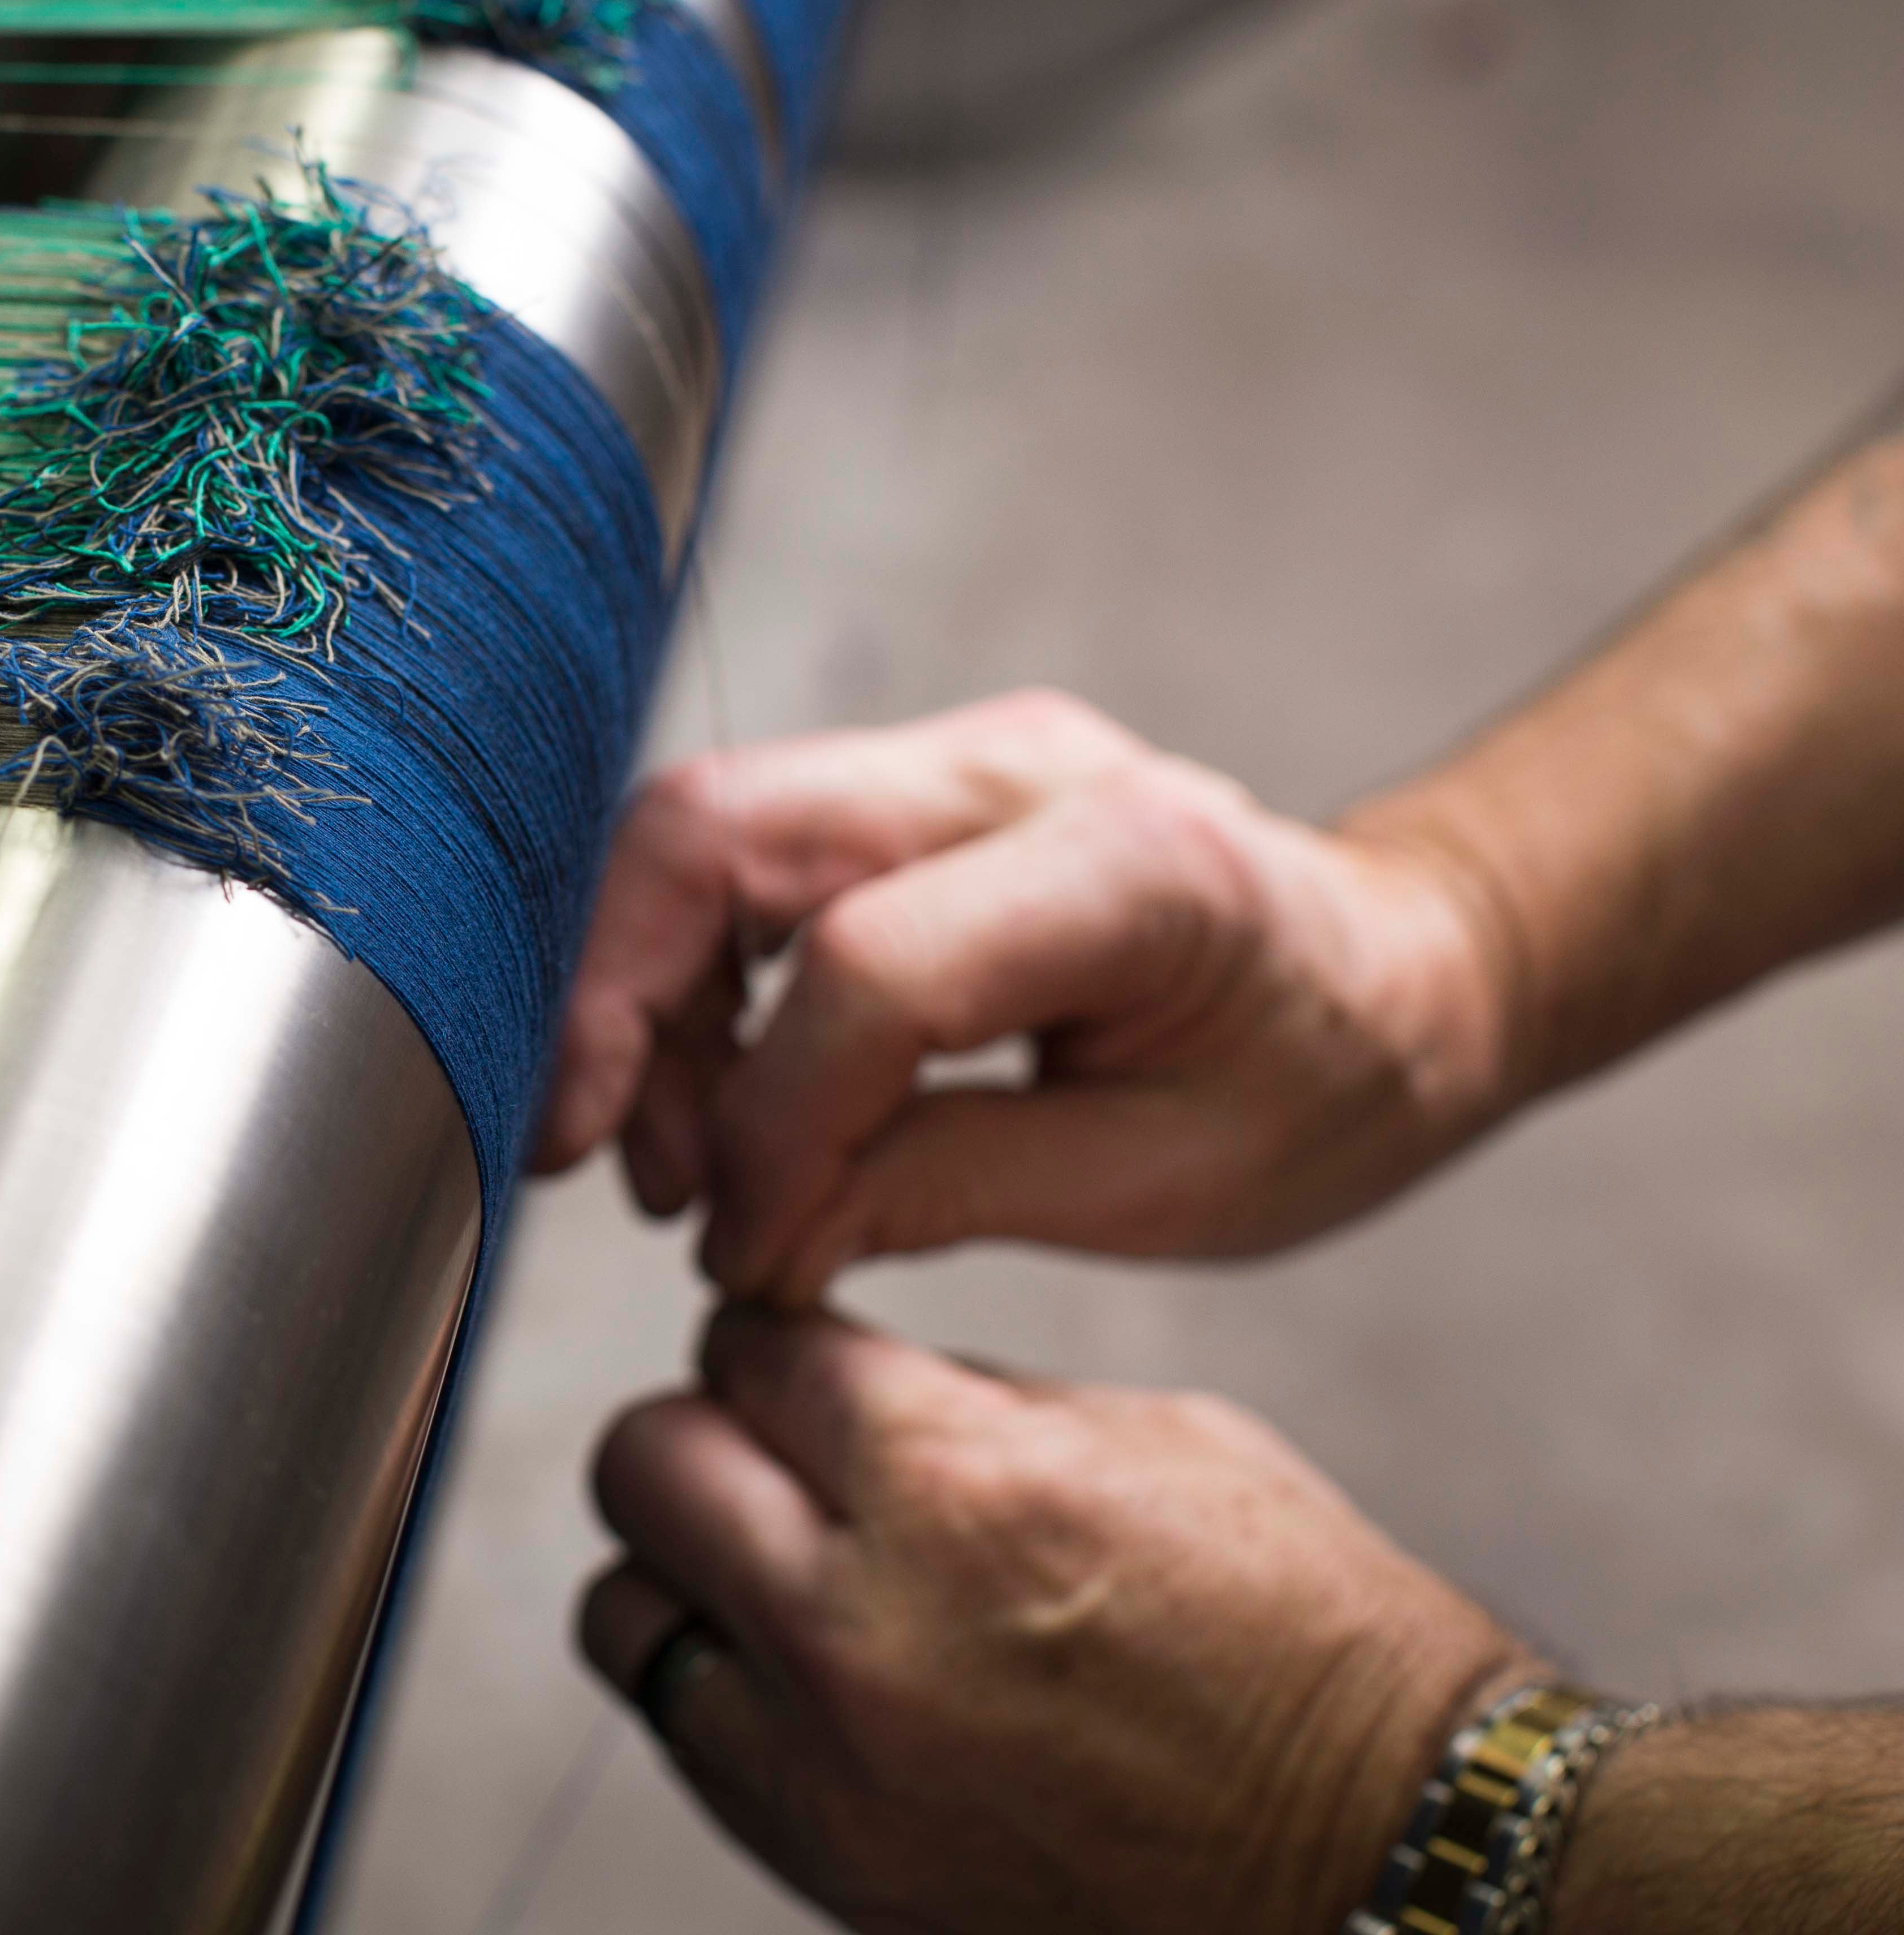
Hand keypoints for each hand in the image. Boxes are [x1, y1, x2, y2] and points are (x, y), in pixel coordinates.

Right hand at [535, 690, 1518, 1297]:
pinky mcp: (903, 791)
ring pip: (695, 832)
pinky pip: (735, 858)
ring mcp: (947, 759)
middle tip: (602, 1165)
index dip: (765, 1123)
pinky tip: (713, 1103)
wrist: (1404, 973)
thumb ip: (937, 1190)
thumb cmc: (1326, 1081)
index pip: (858, 966)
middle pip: (714, 832)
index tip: (742, 1247)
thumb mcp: (1165, 1186)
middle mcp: (1010, 766)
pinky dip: (686, 981)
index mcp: (1127, 863)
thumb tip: (747, 1236)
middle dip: (615, 1006)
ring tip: (677, 1166)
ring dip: (639, 999)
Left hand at [578, 1308, 1537, 1934]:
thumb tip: (840, 1380)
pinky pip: (686, 1738)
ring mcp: (828, 1767)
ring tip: (786, 1575)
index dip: (779, 1345)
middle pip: (643, 1464)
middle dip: (704, 1435)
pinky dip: (723, 1691)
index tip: (805, 1365)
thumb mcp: (1159, 1440)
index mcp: (960, 1487)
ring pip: (626, 1611)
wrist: (1392, 1864)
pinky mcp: (826, 1866)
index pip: (749, 1349)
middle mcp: (861, 1628)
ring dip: (688, 1573)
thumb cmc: (1312, 1647)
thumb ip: (966, 1401)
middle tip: (772, 1452)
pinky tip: (819, 1677)